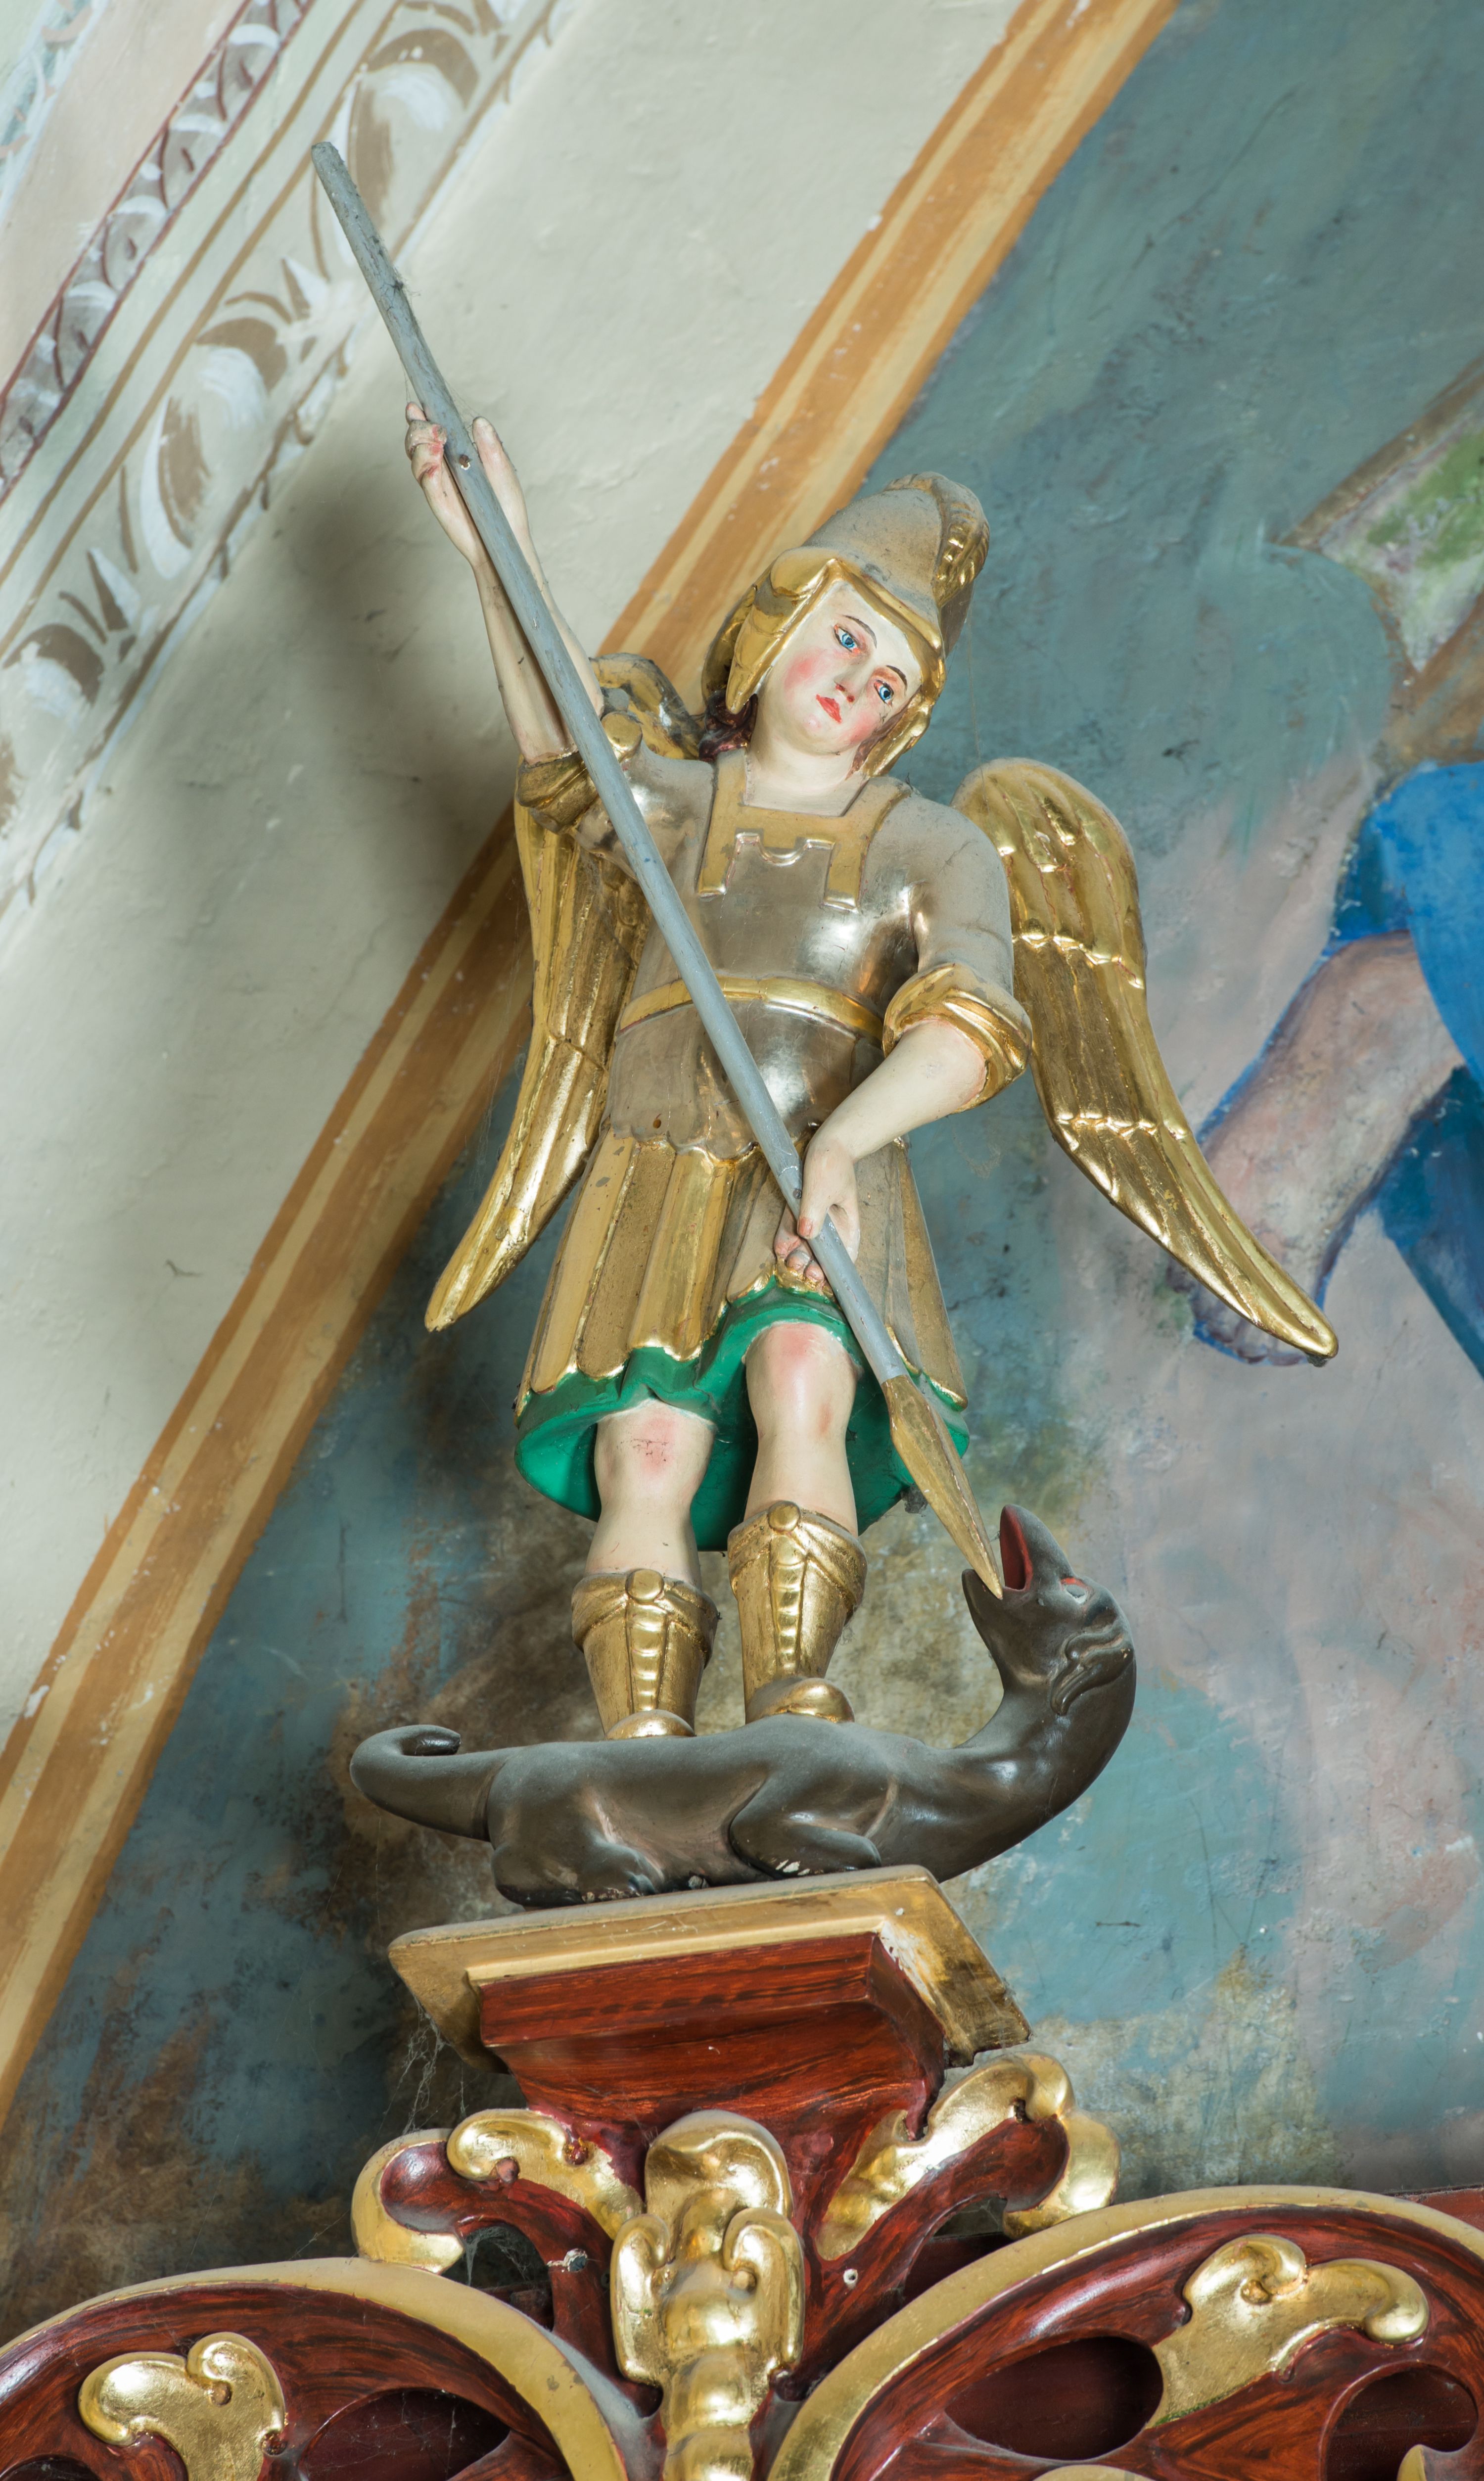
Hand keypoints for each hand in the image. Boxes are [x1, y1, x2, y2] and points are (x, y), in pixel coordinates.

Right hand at [404, 406, 534, 573]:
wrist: (505, 540)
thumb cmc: (506, 506)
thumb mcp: (502, 470)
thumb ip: (489, 446)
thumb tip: (479, 421)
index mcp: (456, 453)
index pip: (431, 431)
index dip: (418, 417)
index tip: (414, 406)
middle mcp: (443, 466)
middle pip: (416, 440)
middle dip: (419, 429)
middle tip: (437, 432)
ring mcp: (438, 484)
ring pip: (415, 458)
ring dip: (421, 447)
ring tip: (438, 448)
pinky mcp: (438, 502)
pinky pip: (425, 482)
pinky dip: (427, 470)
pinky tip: (436, 465)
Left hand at [774, 1130, 858, 1285]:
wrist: (826, 1141)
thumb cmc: (833, 1162)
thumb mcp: (823, 1187)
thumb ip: (814, 1211)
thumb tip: (807, 1234)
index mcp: (847, 1224)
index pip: (845, 1254)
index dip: (835, 1270)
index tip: (824, 1281)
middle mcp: (831, 1225)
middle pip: (822, 1254)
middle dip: (812, 1265)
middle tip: (802, 1270)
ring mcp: (814, 1218)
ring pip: (805, 1244)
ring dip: (797, 1255)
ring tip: (789, 1262)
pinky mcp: (800, 1210)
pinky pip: (791, 1228)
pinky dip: (786, 1239)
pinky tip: (780, 1248)